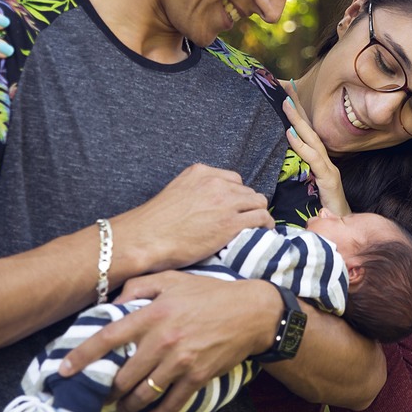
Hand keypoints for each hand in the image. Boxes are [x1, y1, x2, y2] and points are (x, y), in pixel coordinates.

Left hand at [60, 272, 280, 411]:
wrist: (251, 312)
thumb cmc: (209, 293)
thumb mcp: (172, 279)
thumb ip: (138, 287)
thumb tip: (112, 302)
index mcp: (152, 313)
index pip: (107, 337)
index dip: (82, 356)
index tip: (64, 371)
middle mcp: (162, 339)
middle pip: (122, 375)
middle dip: (107, 390)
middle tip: (99, 396)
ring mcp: (180, 361)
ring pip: (142, 394)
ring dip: (127, 406)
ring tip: (121, 410)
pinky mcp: (197, 377)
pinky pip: (170, 404)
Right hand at [109, 163, 273, 276]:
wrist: (146, 238)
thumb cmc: (155, 224)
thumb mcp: (176, 192)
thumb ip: (195, 191)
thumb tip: (207, 205)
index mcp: (201, 172)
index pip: (233, 180)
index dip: (236, 196)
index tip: (234, 209)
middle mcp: (216, 183)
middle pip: (246, 191)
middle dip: (246, 206)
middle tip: (243, 221)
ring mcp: (225, 202)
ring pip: (258, 202)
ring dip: (258, 214)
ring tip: (256, 228)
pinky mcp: (231, 223)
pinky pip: (261, 218)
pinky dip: (266, 225)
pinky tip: (263, 233)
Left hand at [283, 82, 349, 216]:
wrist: (340, 231)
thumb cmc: (321, 213)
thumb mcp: (303, 191)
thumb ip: (295, 177)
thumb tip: (278, 164)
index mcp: (319, 162)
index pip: (307, 133)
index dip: (297, 115)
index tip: (285, 95)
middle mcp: (326, 161)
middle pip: (310, 129)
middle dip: (298, 108)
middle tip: (285, 87)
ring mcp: (329, 170)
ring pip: (312, 139)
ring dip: (298, 120)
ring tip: (285, 103)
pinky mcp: (330, 180)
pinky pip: (313, 159)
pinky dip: (301, 144)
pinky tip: (290, 132)